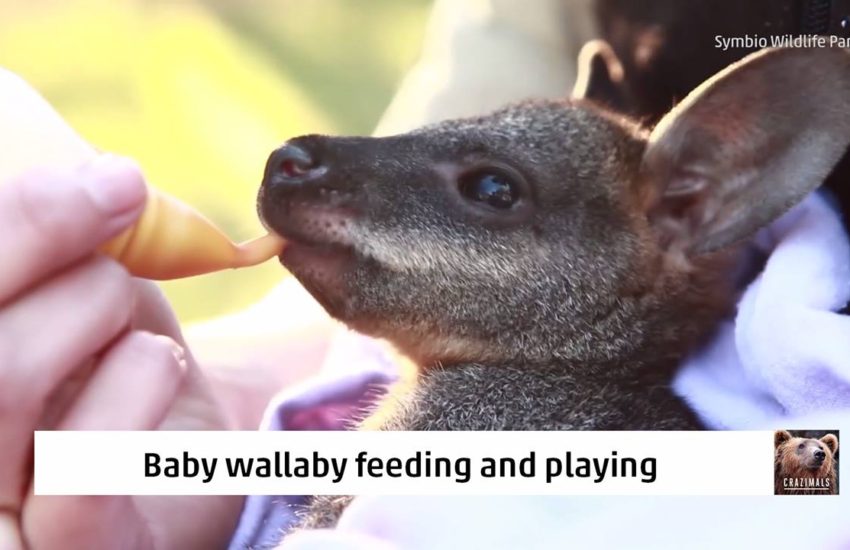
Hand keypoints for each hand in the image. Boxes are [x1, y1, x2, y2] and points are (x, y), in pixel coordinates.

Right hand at [0, 157, 241, 549]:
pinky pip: (78, 480)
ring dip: (95, 312)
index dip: (16, 219)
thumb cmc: (113, 363)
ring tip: (143, 314)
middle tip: (126, 207)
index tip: (110, 177)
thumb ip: (58, 244)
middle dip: (46, 242)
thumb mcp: (80, 288)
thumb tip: (96, 178)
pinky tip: (165, 363)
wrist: (187, 457)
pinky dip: (136, 387)